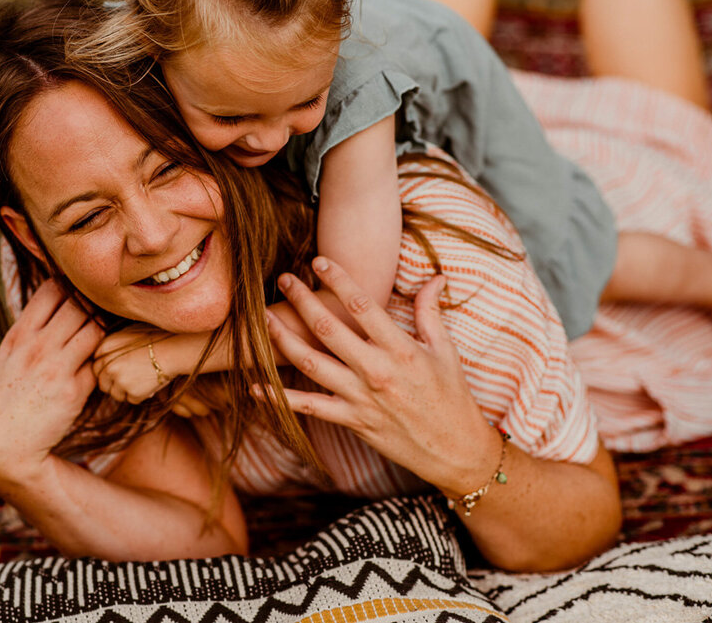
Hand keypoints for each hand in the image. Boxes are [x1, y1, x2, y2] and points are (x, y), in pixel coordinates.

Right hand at [0, 280, 103, 486]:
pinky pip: (99, 363)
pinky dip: (104, 361)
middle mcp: (37, 347)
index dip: (71, 286)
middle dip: (95, 303)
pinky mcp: (73, 392)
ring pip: (95, 329)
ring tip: (110, 333)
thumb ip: (32, 326)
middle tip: (107, 309)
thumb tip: (56, 296)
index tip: (82, 292)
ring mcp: (56, 368)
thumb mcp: (9, 353)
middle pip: (79, 305)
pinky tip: (105, 362)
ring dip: (105, 329)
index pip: (52, 289)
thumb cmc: (6, 394)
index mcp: (20, 334)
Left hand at [94, 328, 216, 417]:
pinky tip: (151, 383)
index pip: (95, 365)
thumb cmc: (156, 337)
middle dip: (113, 384)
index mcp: (105, 347)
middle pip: (102, 382)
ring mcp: (118, 379)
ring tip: (143, 380)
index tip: (117, 371)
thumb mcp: (129, 333)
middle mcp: (107, 364)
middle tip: (128, 381)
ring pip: (115, 394)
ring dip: (127, 391)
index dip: (106, 370)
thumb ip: (114, 345)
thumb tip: (105, 358)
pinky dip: (141, 395)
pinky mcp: (131, 392)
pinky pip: (132, 399)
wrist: (175, 348)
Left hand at [267, 257, 499, 495]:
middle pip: (328, 329)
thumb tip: (435, 278)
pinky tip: (256, 386)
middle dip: (302, 300)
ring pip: (311, 363)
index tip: (319, 262)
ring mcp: (360, 398)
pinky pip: (309, 408)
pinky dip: (280, 398)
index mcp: (400, 349)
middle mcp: (376, 371)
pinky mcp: (351, 421)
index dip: (338, 280)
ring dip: (282, 339)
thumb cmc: (451, 397)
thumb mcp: (445, 351)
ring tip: (264, 318)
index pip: (363, 306)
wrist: (455, 450)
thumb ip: (430, 313)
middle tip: (285, 279)